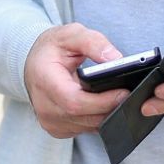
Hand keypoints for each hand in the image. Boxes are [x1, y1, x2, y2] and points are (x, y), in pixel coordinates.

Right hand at [23, 23, 126, 138]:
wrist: (33, 63)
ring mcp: (49, 121)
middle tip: (130, 95)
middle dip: (110, 107)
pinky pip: (85, 129)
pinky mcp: (57, 129)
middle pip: (84, 117)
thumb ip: (94, 42)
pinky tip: (105, 104)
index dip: (102, 101)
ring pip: (87, 126)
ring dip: (106, 115)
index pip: (74, 101)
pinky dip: (98, 118)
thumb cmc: (52, 48)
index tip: (123, 92)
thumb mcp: (71, 34)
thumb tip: (115, 58)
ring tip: (120, 97)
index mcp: (44, 81)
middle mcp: (44, 106)